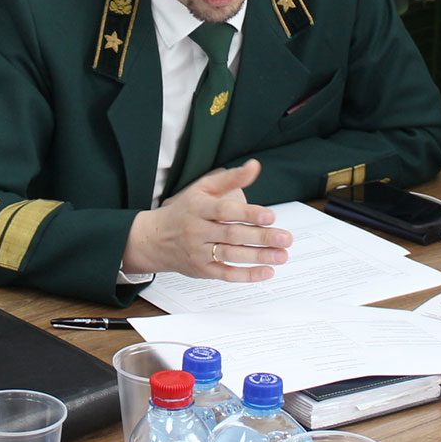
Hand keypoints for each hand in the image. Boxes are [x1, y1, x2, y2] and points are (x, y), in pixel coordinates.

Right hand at [122, 159, 292, 280]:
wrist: (154, 238)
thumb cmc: (184, 210)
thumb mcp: (203, 188)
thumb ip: (231, 178)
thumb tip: (254, 166)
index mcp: (198, 208)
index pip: (225, 211)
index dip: (248, 214)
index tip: (270, 216)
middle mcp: (197, 230)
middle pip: (232, 235)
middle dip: (261, 237)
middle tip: (285, 238)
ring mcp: (199, 252)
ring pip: (231, 255)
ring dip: (259, 257)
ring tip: (282, 255)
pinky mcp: (202, 270)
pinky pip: (226, 274)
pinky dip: (247, 275)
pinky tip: (266, 272)